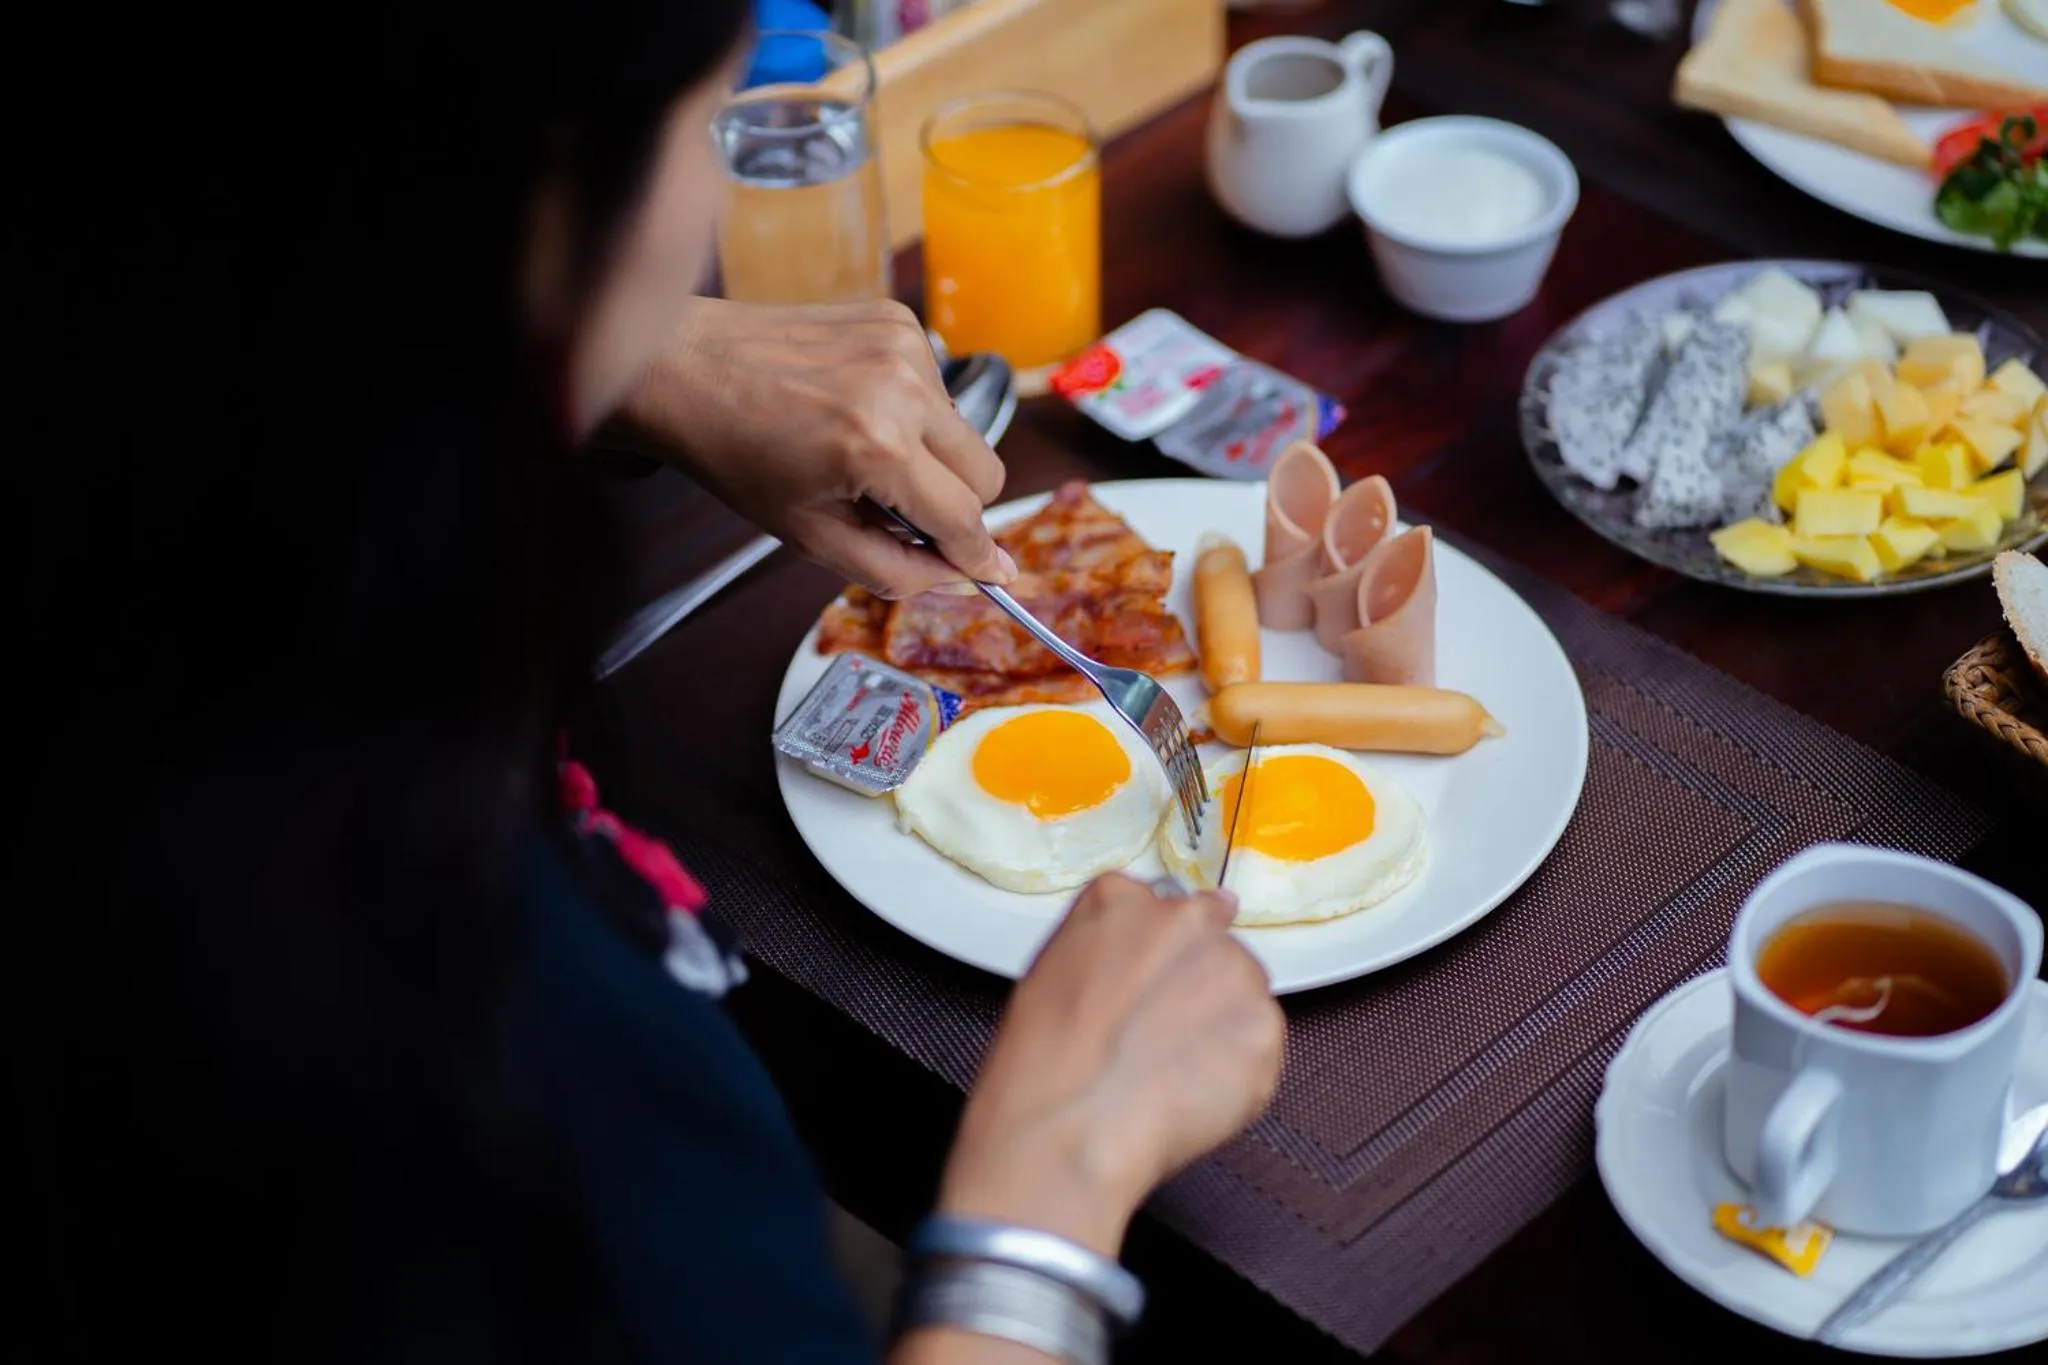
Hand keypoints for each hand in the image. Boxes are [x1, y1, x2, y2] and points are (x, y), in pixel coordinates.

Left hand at [619, 297, 1014, 597]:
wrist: (686, 368)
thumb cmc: (736, 453)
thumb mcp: (811, 537)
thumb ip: (898, 570)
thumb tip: (968, 577)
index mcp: (878, 447)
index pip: (964, 518)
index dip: (976, 556)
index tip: (991, 574)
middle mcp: (902, 388)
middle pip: (986, 474)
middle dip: (955, 505)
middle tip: (899, 512)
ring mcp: (904, 346)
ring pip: (966, 432)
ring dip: (931, 456)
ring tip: (863, 454)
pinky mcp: (898, 319)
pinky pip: (939, 389)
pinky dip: (913, 413)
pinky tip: (859, 411)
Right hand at [935, 874, 1284, 1256]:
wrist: (1067, 1130)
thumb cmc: (1041, 1067)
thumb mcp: (1049, 976)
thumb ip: (1107, 948)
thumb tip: (1141, 956)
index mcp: (1121, 901)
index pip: (1169, 909)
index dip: (1165, 958)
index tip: (1157, 987)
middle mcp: (1185, 922)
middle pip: (1215, 947)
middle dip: (1199, 990)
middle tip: (1162, 1040)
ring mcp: (1231, 971)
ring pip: (1243, 997)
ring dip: (1221, 1030)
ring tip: (1172, 1074)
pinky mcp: (1264, 1028)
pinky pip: (1261, 1050)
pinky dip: (1238, 1076)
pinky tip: (1191, 1096)